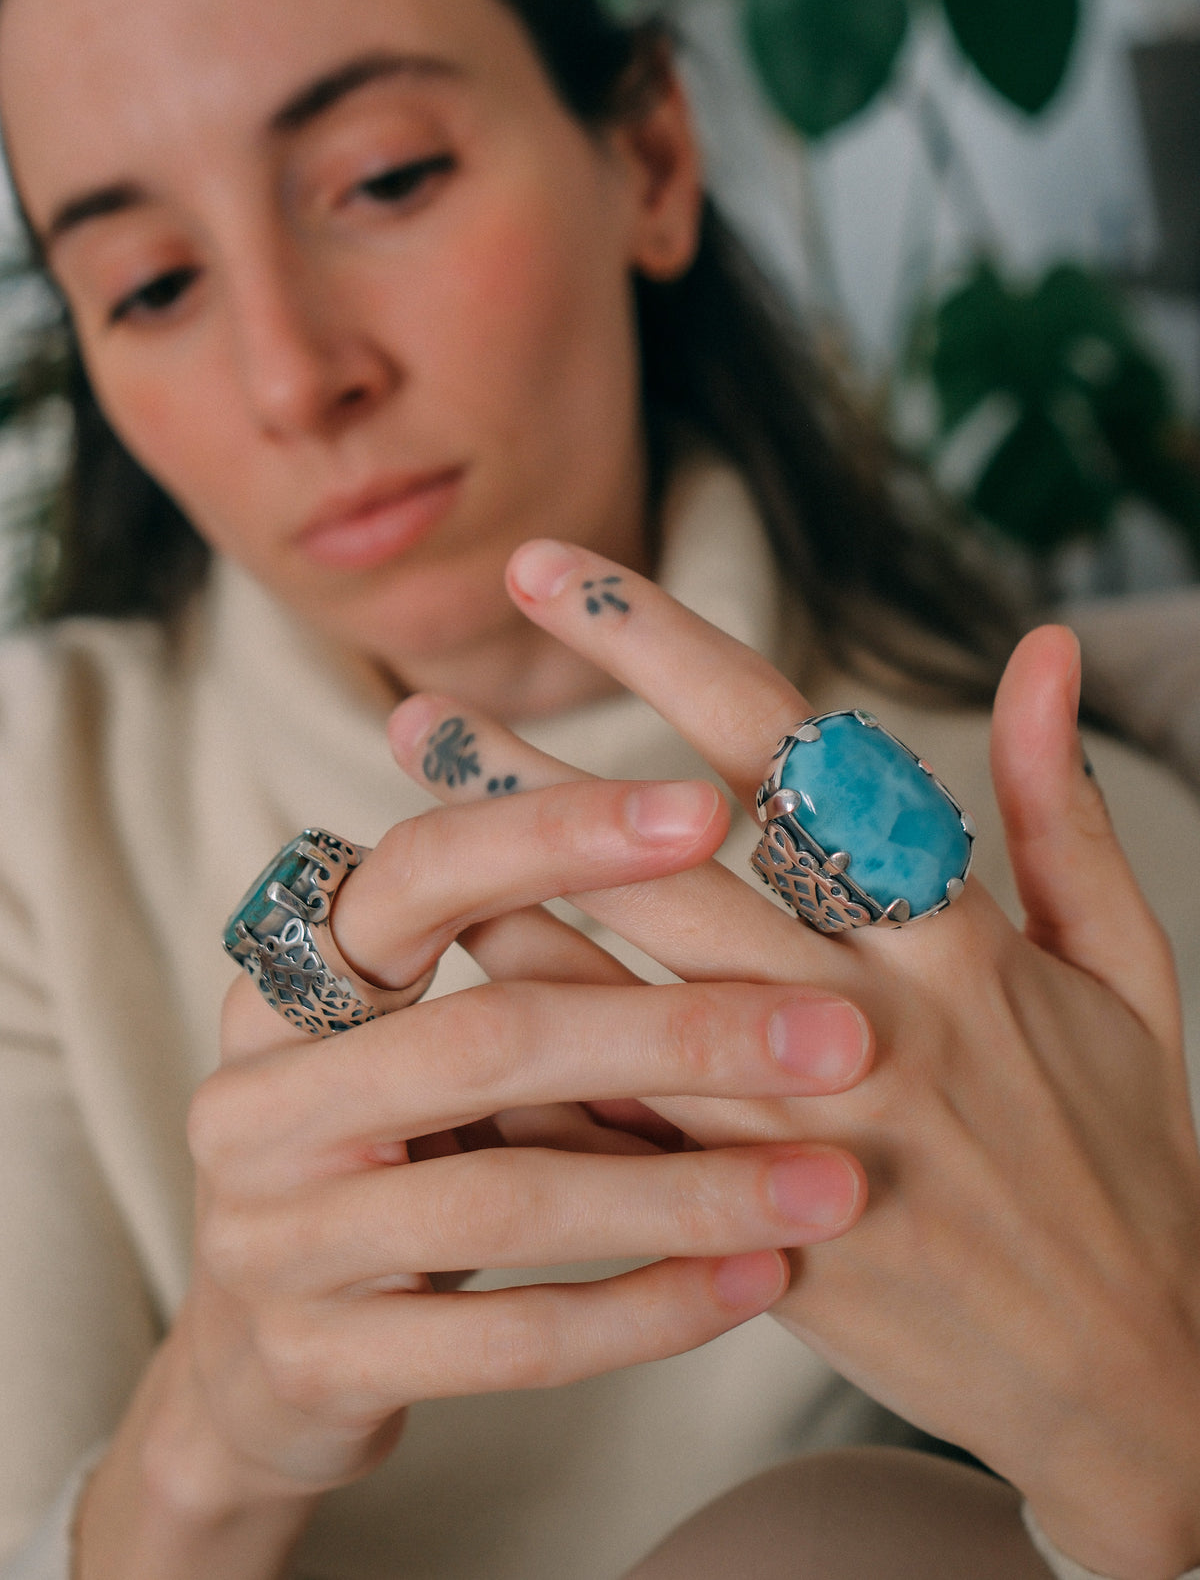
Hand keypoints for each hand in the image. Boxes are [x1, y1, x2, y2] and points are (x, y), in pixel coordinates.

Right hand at [152, 775, 870, 1517]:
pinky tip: (757, 1280)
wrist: (260, 1366)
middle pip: (486, 1037)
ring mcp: (272, 1238)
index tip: (708, 812)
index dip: (556, 833)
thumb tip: (720, 850)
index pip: (418, 873)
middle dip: (676, 1034)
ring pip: (510, 1196)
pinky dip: (646, 1309)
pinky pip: (510, 1339)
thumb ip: (526, 972)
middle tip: (842, 1039)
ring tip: (835, 1185)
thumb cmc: (387, 1161)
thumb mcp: (426, 1051)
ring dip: (688, 1191)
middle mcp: (259, 1098)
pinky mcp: (314, 1363)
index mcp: (287, 983)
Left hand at [386, 538, 1199, 1579]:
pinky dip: (533, 1076)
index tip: (547, 574)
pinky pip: (622, 1142)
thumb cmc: (1124, 1152)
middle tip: (421, 714)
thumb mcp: (1124, 972)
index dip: (656, 645)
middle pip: (666, 869)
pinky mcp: (763, 1231)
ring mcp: (807, 1134)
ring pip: (619, 1001)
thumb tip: (1046, 646)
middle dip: (531, 780)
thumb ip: (1060, 809)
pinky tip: (446, 1019)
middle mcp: (872, 1020)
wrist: (1128, 1372)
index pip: (784, 751)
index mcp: (958, 935)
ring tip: (398, 841)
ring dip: (502, 910)